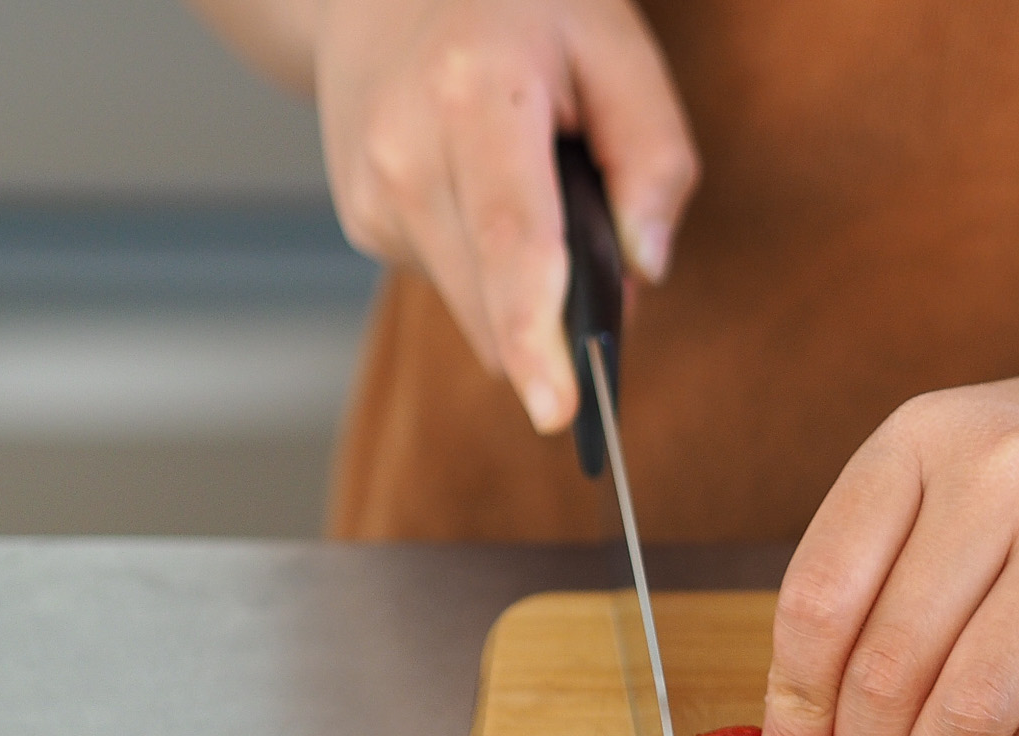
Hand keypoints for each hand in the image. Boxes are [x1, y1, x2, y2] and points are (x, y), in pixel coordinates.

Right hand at [314, 0, 697, 430]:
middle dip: (564, 316)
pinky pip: (456, 285)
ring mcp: (372, 191)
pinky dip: (489, 264)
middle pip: (496, 301)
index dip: (535, 336)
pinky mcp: (363, 220)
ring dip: (526, 288)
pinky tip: (482, 190)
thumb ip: (655, 159)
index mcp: (475, 97)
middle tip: (601, 238)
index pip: (512, 241)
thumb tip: (648, 269)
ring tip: (531, 185)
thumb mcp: (616, 47)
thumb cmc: (518, 9)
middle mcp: (405, 151)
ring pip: (479, 311)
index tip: (556, 411)